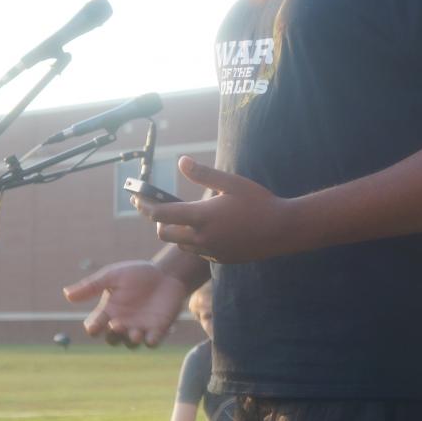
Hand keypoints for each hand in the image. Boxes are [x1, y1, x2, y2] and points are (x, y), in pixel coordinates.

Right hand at [65, 260, 187, 347]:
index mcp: (109, 311)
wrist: (166, 273)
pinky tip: (151, 337)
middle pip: (112, 339)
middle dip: (113, 335)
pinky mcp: (158, 329)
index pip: (95, 325)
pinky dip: (150, 342)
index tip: (94, 327)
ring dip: (131, 341)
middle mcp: (122, 323)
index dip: (93, 328)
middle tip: (117, 325)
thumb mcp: (113, 276)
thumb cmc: (137, 273)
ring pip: (131, 343)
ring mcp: (140, 327)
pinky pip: (152, 342)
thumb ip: (92, 286)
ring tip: (135, 332)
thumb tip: (66, 294)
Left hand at [137, 157, 301, 263]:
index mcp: (202, 217)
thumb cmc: (259, 202)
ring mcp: (211, 251)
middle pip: (165, 233)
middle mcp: (202, 238)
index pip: (162, 215)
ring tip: (183, 217)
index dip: (147, 206)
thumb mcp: (232, 183)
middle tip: (160, 208)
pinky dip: (193, 242)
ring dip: (176, 232)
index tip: (139, 199)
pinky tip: (205, 230)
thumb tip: (181, 161)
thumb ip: (204, 174)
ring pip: (180, 244)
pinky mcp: (220, 259)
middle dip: (159, 221)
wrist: (283, 230)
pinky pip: (197, 252)